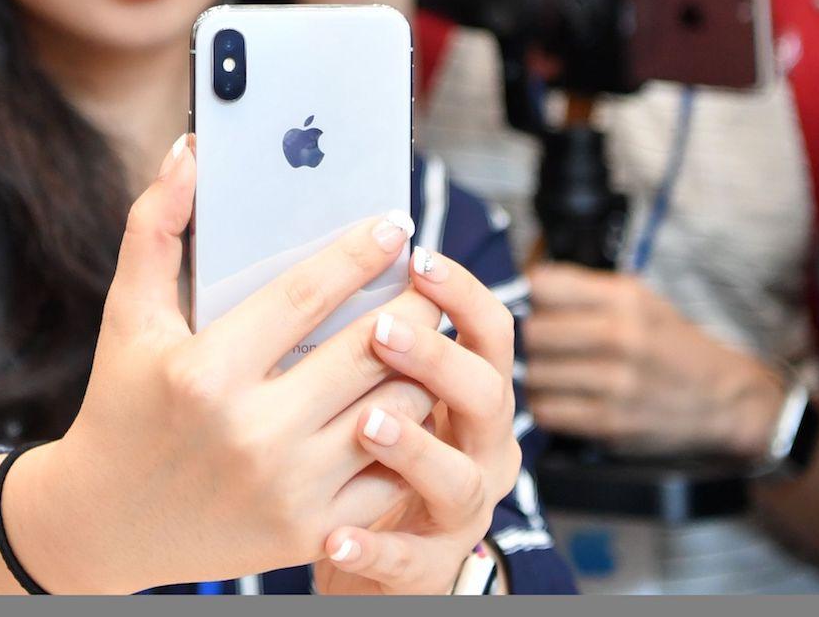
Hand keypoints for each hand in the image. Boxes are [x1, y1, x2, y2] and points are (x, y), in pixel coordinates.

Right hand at [0, 137, 446, 592]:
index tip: (395, 222)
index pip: (306, 296)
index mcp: (205, 371)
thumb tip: (189, 150)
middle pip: (368, 350)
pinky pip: (391, 474)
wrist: (105, 524)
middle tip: (428, 278)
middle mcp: (250, 432)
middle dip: (412, 306)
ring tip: (424, 340)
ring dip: (419, 370)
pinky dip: (410, 437)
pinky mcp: (309, 532)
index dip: (359, 253)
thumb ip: (156, 228)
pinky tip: (407, 406)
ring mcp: (286, 488)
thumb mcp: (128, 316)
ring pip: (394, 411)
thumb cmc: (122, 404)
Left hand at [313, 246, 522, 594]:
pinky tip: (335, 533)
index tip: (417, 256)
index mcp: (471, 394)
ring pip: (459, 478)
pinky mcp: (427, 567)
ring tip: (366, 425)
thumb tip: (328, 250)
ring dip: (415, 448)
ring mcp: (460, 511)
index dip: (462, 293)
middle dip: (438, 359)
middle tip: (381, 332)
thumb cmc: (363, 452)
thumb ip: (364, 333)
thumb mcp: (378, 388)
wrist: (371, 552)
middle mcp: (480, 448)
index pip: (489, 331)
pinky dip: (375, 546)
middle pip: (486, 395)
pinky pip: (409, 559)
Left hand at [521, 263, 785, 457]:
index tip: (539, 308)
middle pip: (533, 332)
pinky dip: (548, 408)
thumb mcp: (640, 299)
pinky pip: (547, 412)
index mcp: (624, 298)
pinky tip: (565, 401)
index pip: (542, 285)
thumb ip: (585, 291)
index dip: (533, 297)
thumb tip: (524, 287)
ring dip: (537, 378)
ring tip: (556, 377)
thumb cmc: (673, 345)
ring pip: (534, 375)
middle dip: (534, 341)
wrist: (724, 398)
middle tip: (547, 348)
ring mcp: (615, 382)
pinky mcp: (610, 422)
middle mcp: (619, 336)